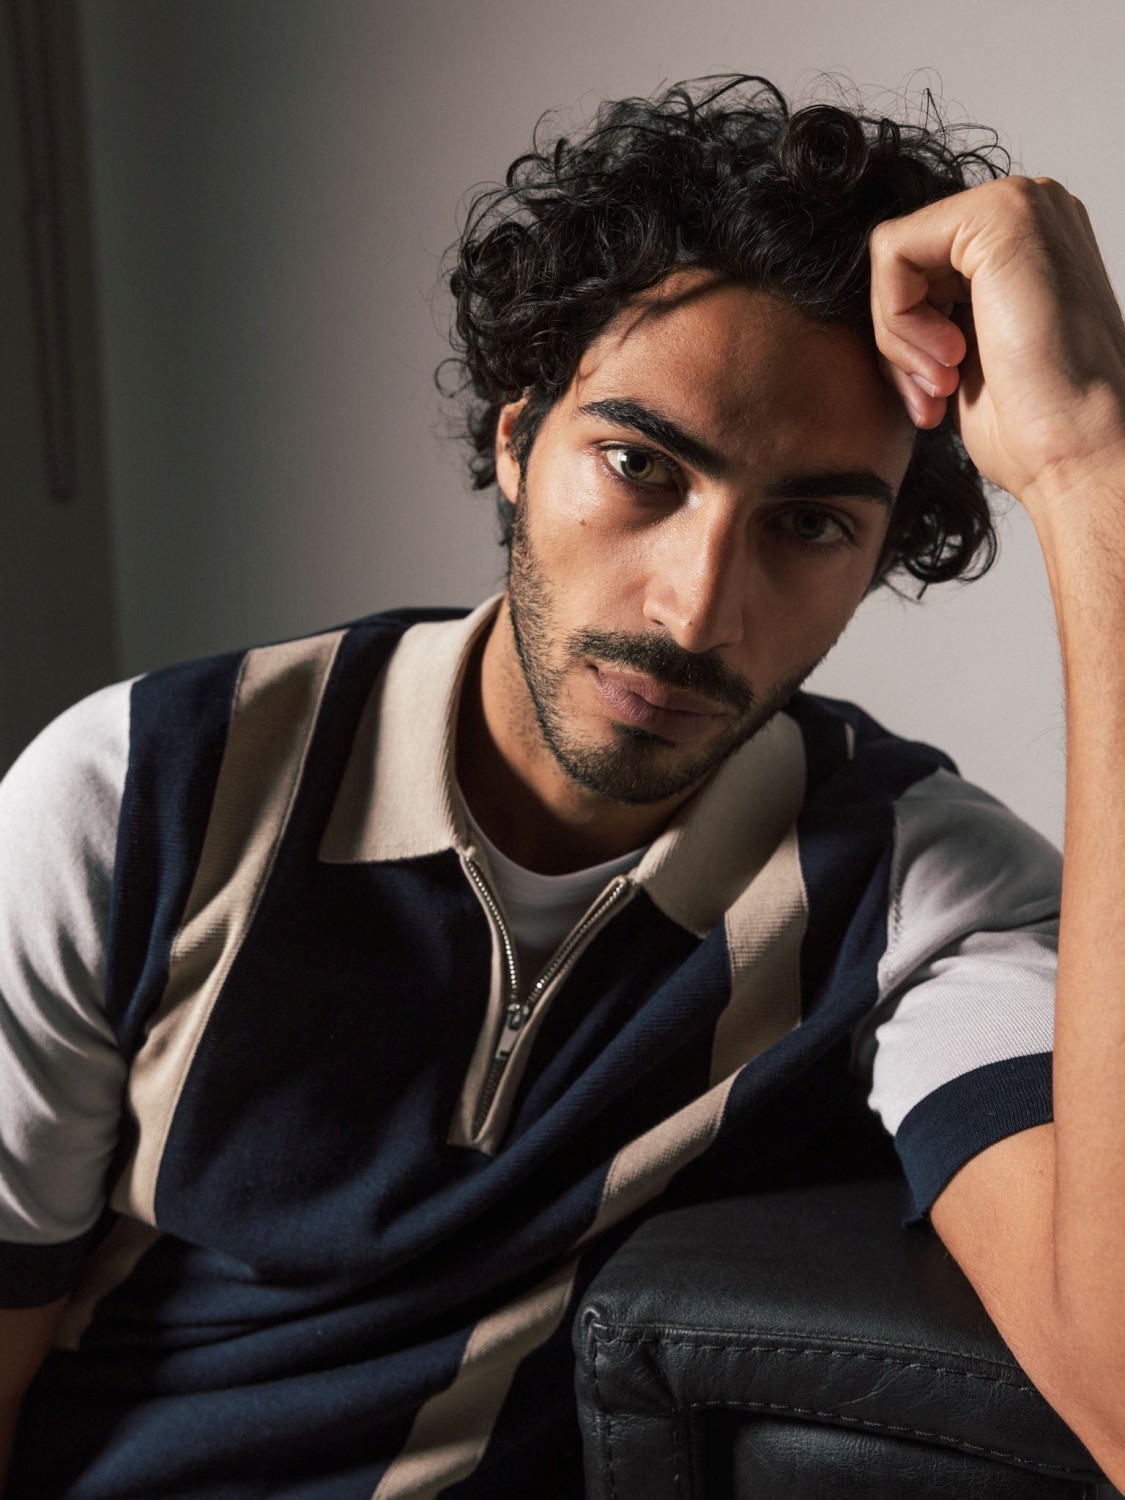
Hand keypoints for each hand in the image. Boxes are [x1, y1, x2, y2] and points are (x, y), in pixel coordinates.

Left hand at [869, 177, 1124, 506]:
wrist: (1080, 449)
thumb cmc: (1033, 426)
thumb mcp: (966, 357)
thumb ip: (932, 316)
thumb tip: (883, 310)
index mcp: (1027, 243)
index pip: (923, 269)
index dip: (909, 339)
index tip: (937, 396)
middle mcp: (1030, 211)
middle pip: (905, 261)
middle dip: (900, 341)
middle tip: (935, 396)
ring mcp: (1020, 204)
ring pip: (894, 257)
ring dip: (899, 338)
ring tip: (945, 385)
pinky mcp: (998, 215)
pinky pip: (892, 251)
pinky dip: (898, 319)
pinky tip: (948, 359)